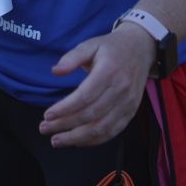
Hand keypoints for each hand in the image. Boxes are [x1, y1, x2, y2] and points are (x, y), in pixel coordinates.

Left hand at [39, 22, 155, 147]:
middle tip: (44, 129)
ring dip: (77, 138)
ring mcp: (128, 103)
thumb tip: (55, 71)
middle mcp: (121, 90)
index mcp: (109, 71)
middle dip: (65, 125)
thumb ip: (72, 57)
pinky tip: (77, 141)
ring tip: (57, 140)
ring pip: (101, 128)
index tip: (47, 115)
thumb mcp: (90, 44)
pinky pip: (112, 132)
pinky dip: (94, 140)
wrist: (141, 48)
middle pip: (91, 115)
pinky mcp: (131, 112)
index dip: (65, 108)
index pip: (85, 96)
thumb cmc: (111, 47)